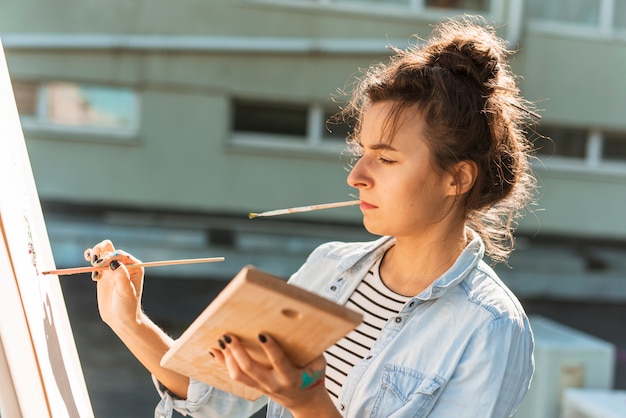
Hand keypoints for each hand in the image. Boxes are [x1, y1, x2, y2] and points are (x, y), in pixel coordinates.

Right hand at [84, 240, 144, 331]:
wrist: (120, 319)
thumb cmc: (128, 306)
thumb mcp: (126, 291)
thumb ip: (121, 276)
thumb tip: (114, 262)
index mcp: (134, 267)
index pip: (121, 255)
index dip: (110, 257)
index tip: (102, 265)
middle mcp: (124, 265)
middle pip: (110, 249)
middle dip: (101, 251)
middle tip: (95, 262)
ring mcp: (112, 269)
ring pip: (102, 253)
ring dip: (95, 252)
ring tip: (91, 259)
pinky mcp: (103, 275)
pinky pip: (95, 262)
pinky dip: (90, 259)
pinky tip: (88, 261)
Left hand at [213, 334, 338, 416]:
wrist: (306, 402)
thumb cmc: (312, 379)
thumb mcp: (318, 364)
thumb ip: (314, 349)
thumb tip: (307, 326)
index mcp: (290, 377)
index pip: (278, 362)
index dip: (270, 348)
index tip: (262, 334)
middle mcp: (273, 383)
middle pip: (250, 369)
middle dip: (238, 351)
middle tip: (230, 336)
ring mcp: (262, 386)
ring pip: (239, 375)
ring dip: (228, 357)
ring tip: (222, 341)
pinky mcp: (255, 386)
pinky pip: (236, 376)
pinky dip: (224, 363)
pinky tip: (216, 352)